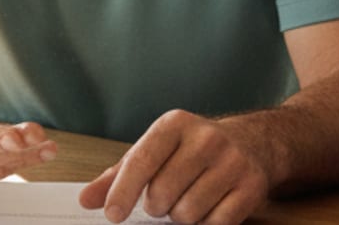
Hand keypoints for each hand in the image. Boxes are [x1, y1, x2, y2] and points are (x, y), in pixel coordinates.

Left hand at [78, 110, 271, 224]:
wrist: (253, 142)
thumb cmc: (192, 151)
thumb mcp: (155, 152)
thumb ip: (117, 176)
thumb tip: (86, 200)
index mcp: (175, 124)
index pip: (142, 160)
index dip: (124, 190)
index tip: (112, 214)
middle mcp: (206, 138)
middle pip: (162, 194)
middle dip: (157, 206)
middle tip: (165, 198)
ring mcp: (232, 162)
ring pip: (187, 214)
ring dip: (181, 217)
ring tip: (188, 199)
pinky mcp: (252, 187)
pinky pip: (216, 224)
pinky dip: (206, 224)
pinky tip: (210, 207)